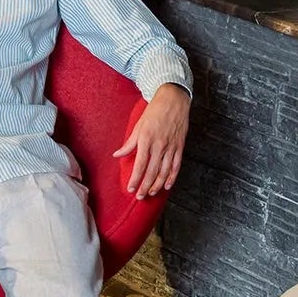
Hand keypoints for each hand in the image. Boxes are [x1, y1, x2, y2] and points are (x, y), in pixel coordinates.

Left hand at [113, 83, 189, 198]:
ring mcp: (171, 146)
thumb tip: (117, 154)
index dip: (135, 178)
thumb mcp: (138, 125)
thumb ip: (129, 143)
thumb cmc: (154, 111)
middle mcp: (159, 145)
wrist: (173, 100)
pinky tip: (167, 185)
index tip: (131, 188)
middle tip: (140, 196)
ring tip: (151, 193)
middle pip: (152, 171)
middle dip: (145, 186)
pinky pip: (176, 165)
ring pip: (165, 171)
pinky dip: (172, 177)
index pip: (140, 164)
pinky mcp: (180, 146)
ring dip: (157, 184)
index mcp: (146, 139)